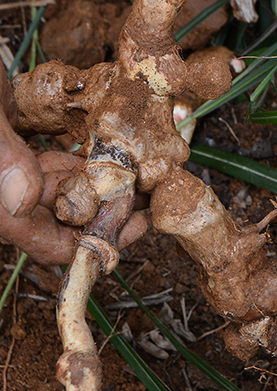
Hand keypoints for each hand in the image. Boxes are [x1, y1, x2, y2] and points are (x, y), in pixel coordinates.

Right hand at [0, 73, 145, 265]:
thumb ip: (0, 156)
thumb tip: (19, 202)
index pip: (46, 243)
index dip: (94, 243)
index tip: (137, 225)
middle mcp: (2, 191)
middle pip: (62, 219)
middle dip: (106, 210)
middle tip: (148, 191)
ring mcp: (8, 169)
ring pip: (61, 192)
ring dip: (99, 185)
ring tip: (139, 170)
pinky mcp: (12, 146)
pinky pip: (52, 164)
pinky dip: (80, 161)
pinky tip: (108, 150)